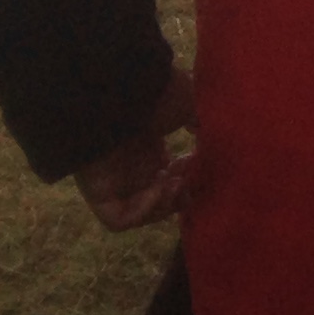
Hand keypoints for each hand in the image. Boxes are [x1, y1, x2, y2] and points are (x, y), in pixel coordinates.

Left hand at [75, 66, 193, 230]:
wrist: (120, 95)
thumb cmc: (157, 96)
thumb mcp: (189, 103)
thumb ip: (202, 123)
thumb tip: (214, 136)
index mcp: (150, 148)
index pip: (169, 176)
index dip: (188, 176)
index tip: (197, 161)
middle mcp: (132, 167)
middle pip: (158, 197)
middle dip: (179, 195)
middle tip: (187, 178)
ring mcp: (115, 183)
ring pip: (140, 211)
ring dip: (164, 204)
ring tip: (173, 182)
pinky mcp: (99, 196)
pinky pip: (119, 219)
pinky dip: (143, 211)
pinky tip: (157, 188)